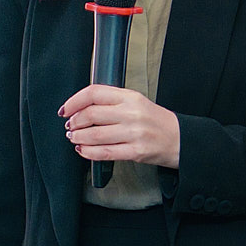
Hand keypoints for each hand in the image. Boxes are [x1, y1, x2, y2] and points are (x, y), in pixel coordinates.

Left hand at [57, 84, 179, 168]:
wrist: (180, 139)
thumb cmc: (156, 121)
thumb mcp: (136, 102)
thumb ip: (112, 102)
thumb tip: (82, 108)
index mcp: (130, 97)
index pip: (94, 93)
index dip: (74, 101)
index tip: (65, 110)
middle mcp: (131, 113)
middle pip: (91, 114)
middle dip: (74, 123)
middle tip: (70, 127)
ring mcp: (134, 133)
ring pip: (94, 135)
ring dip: (78, 138)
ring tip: (74, 138)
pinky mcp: (136, 152)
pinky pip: (104, 153)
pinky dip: (88, 152)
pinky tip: (83, 151)